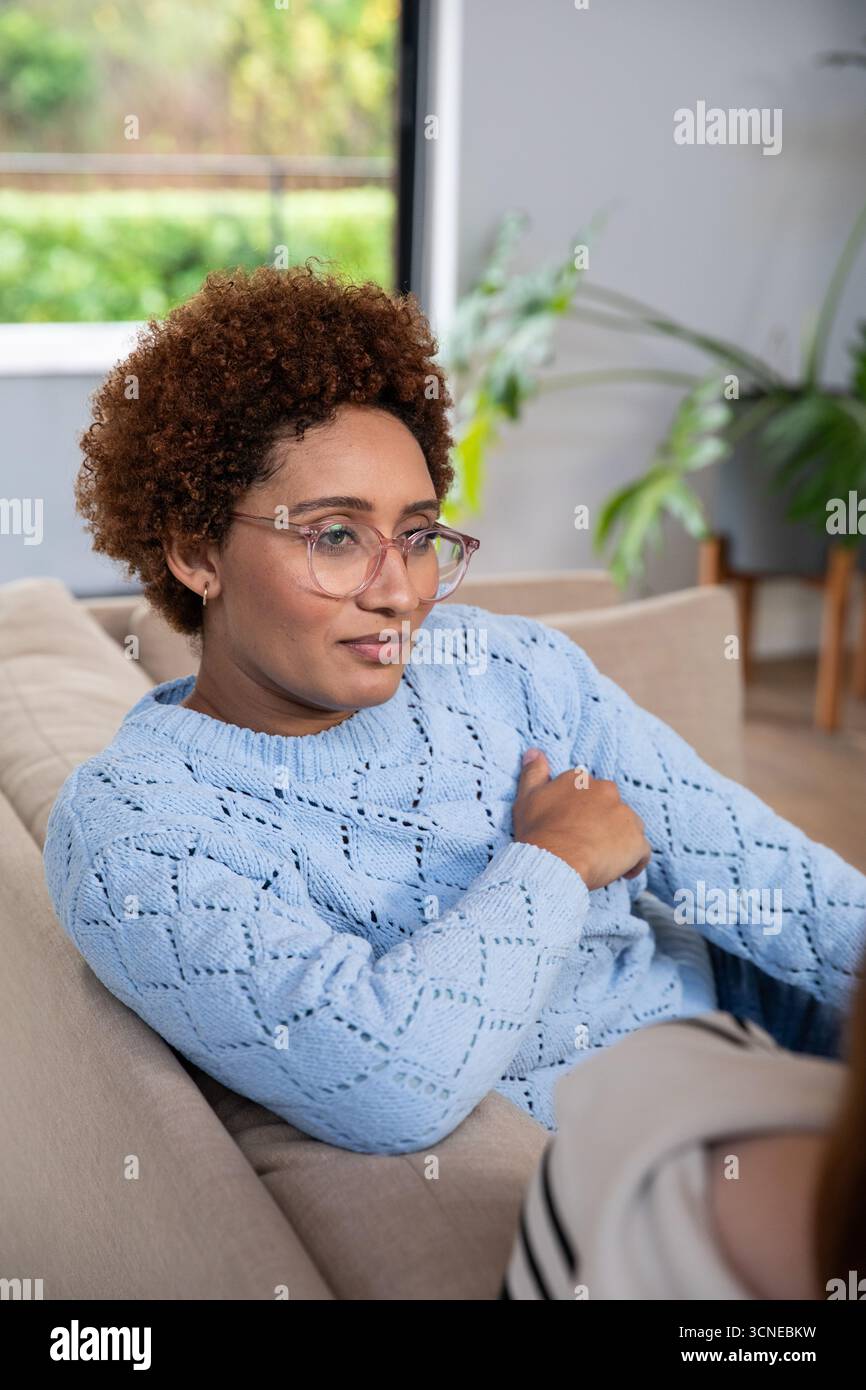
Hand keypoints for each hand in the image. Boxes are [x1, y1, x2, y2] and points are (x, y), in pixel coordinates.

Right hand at [512, 747, 651, 890]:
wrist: (553, 863)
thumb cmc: (537, 833)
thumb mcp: (527, 798)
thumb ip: (533, 772)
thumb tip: (534, 751)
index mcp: (581, 780)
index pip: (588, 792)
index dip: (582, 812)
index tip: (574, 826)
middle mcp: (606, 791)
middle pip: (611, 807)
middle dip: (603, 824)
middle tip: (586, 846)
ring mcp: (624, 815)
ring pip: (628, 827)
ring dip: (620, 841)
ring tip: (603, 861)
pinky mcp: (636, 841)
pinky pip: (642, 852)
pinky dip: (634, 862)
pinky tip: (622, 873)